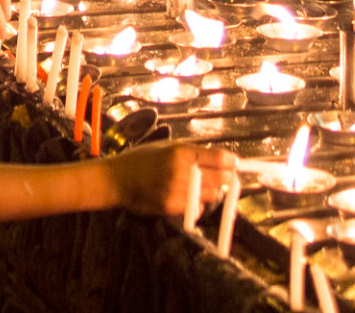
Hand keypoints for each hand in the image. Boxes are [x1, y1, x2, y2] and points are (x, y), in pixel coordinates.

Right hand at [105, 143, 236, 217]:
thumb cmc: (143, 158)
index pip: (220, 158)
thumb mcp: (168, 146)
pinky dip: (199, 203)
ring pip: (212, 195)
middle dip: (227, 177)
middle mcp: (182, 172)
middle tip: (227, 176)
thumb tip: (222, 159)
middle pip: (221, 178)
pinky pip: (198, 208)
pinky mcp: (173, 208)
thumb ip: (193, 153)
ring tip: (203, 185)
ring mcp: (178, 192)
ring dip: (213, 190)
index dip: (231, 162)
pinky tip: (189, 196)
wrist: (119, 179)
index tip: (235, 164)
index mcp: (181, 153)